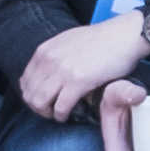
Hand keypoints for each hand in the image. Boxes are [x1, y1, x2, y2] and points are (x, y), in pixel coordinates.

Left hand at [20, 11, 149, 122]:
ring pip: (40, 103)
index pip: (25, 81)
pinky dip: (62, 115)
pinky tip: (69, 114)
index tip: (44, 101)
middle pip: (29, 95)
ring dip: (48, 113)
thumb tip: (45, 72)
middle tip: (51, 112)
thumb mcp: (68, 41)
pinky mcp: (78, 81)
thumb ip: (54, 55)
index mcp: (45, 50)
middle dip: (38, 108)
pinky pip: (60, 107)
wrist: (124, 35)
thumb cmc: (102, 39)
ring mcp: (63, 70)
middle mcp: (49, 60)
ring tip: (59, 114)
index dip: (32, 96)